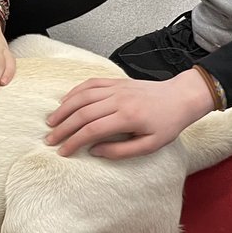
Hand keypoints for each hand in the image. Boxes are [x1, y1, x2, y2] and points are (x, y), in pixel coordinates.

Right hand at [46, 67, 214, 157]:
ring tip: (52, 122)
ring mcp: (117, 88)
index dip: (74, 141)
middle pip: (82, 113)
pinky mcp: (116, 81)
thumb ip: (120, 151)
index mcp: (128, 117)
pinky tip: (65, 101)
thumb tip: (94, 151)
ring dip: (64, 109)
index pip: (92, 130)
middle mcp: (119, 100)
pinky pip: (90, 84)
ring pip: (82, 96)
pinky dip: (74, 92)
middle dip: (63, 127)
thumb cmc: (167, 124)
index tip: (63, 151)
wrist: (181, 97)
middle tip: (50, 139)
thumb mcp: (150, 146)